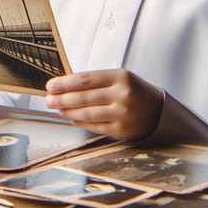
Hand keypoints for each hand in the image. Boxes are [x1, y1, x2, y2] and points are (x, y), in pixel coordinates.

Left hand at [44, 69, 163, 139]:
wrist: (159, 110)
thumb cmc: (134, 91)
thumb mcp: (118, 77)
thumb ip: (95, 80)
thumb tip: (65, 86)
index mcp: (120, 77)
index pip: (85, 79)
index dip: (64, 83)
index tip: (51, 86)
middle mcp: (122, 95)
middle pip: (83, 97)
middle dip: (61, 99)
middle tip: (48, 99)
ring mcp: (122, 114)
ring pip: (86, 113)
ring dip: (67, 111)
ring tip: (57, 109)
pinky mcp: (121, 130)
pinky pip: (94, 126)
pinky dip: (80, 122)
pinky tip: (72, 118)